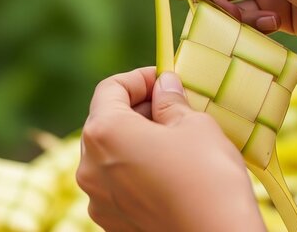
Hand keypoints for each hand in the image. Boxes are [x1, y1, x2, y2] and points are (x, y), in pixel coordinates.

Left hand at [77, 67, 264, 231]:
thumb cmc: (208, 179)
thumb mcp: (195, 125)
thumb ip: (171, 100)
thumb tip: (164, 85)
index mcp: (104, 133)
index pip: (110, 88)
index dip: (138, 78)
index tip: (163, 79)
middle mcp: (89, 166)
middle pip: (106, 121)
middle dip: (137, 108)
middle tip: (173, 105)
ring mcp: (97, 198)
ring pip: (110, 154)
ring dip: (136, 138)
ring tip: (174, 138)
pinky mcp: (111, 221)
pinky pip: (117, 182)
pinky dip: (135, 168)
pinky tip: (168, 170)